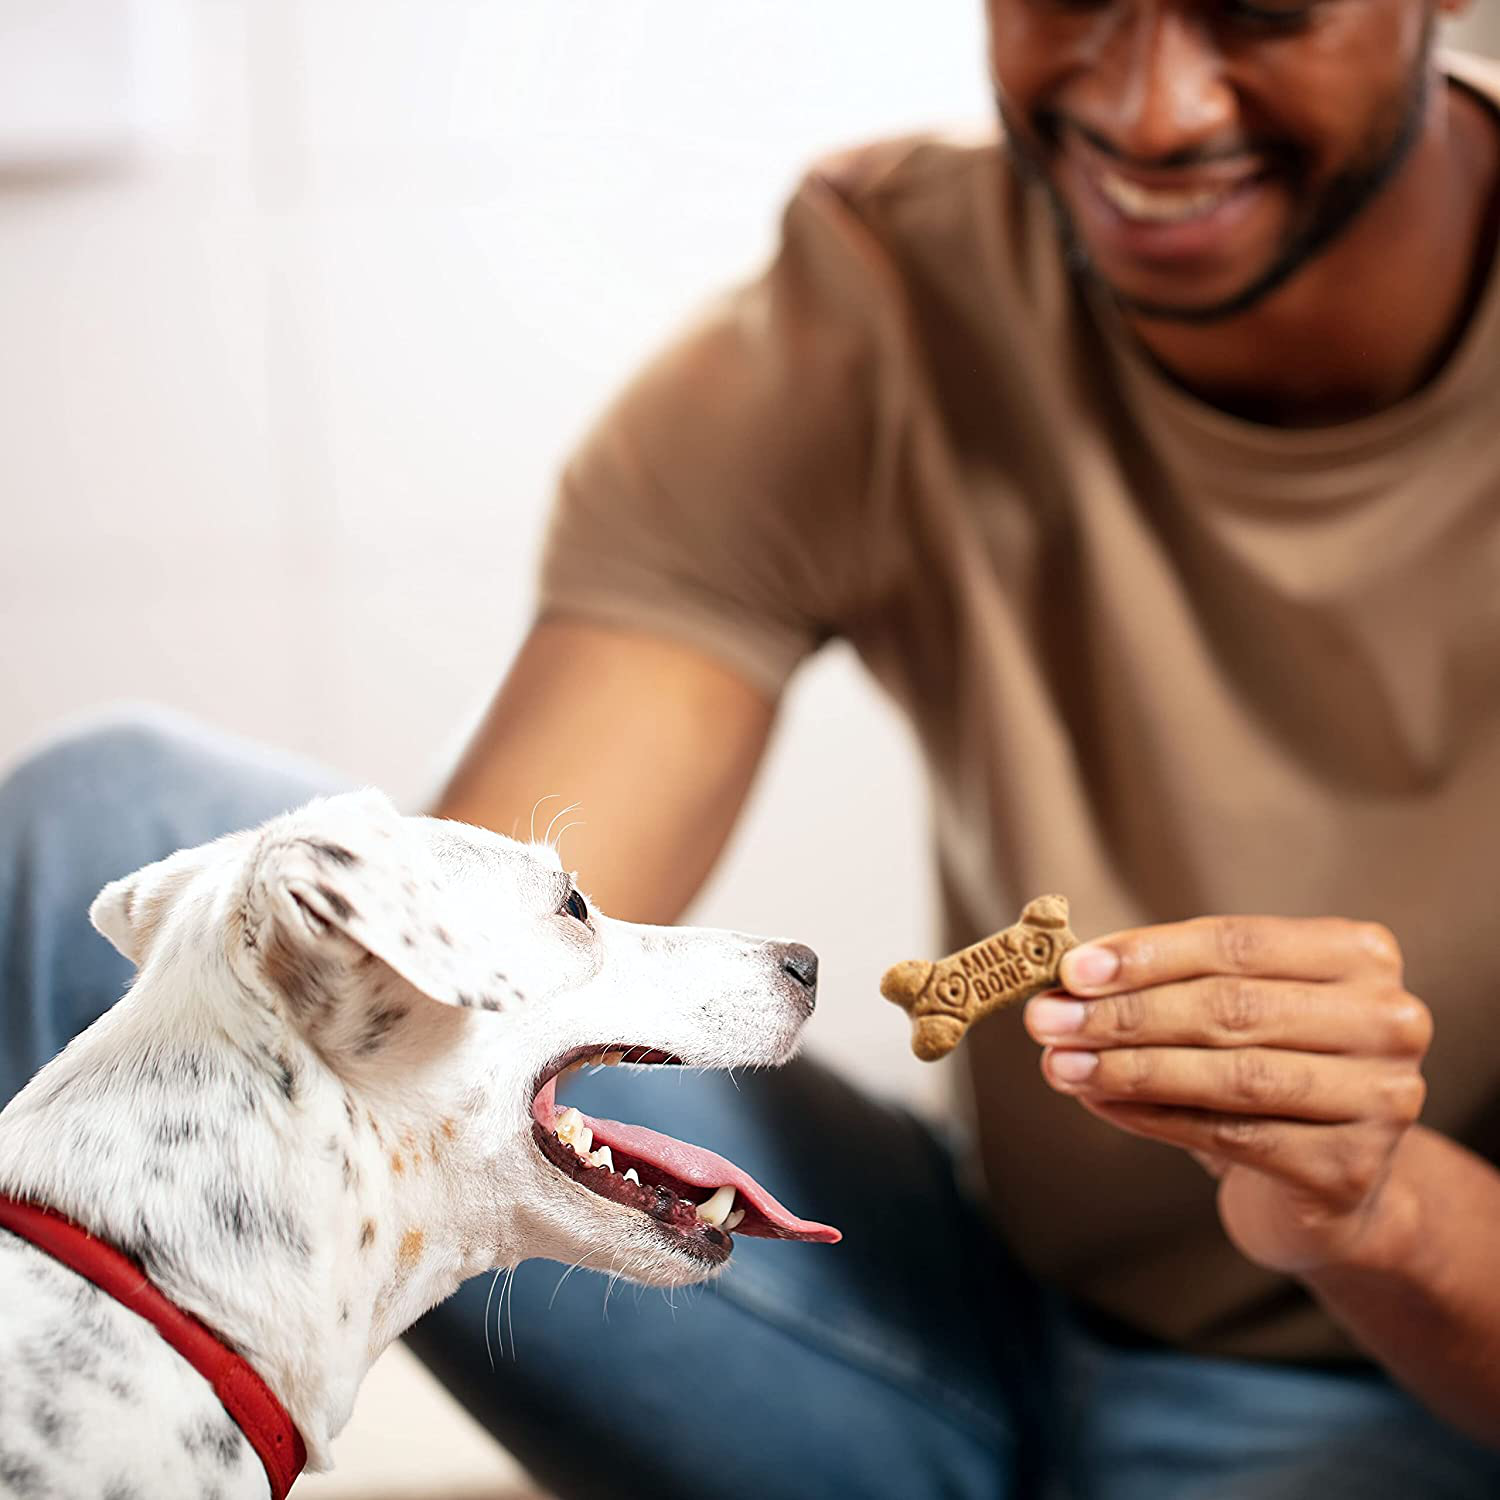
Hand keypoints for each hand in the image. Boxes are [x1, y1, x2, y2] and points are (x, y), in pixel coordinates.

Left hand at [1023, 917, 1432, 1275]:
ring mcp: (1381, 1098)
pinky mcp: (1351, 1168)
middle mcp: (1388, 1020)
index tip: (1071, 970)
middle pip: (1232, 1008)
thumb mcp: (1229, 1010)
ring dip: (1130, 1069)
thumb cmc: (1267, 1066)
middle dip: (1126, 1014)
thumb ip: (1165, 985)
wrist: (1332, 1182)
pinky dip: (1154, 1118)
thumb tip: (1065, 981)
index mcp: (1359, 956)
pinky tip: (1100, 1103)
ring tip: (1060, 1065)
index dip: (1148, 955)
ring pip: (1233, 1076)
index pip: (1236, 944)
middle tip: (1046, 1020)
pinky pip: (1232, 1135)